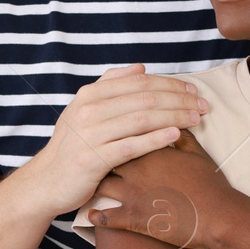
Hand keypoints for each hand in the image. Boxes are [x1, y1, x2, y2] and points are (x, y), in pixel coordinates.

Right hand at [28, 64, 209, 217]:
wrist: (47, 181)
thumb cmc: (72, 145)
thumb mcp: (83, 108)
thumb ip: (110, 85)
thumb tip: (139, 68)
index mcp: (90, 94)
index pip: (139, 82)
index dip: (169, 84)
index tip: (192, 90)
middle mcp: (89, 110)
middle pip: (144, 98)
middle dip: (178, 100)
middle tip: (202, 105)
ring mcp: (90, 134)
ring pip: (142, 119)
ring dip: (174, 116)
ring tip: (196, 118)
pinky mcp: (94, 160)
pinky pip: (132, 146)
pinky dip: (156, 138)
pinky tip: (176, 135)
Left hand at [87, 131, 231, 248]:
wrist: (218, 215)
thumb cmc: (210, 184)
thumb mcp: (197, 153)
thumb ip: (183, 136)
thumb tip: (176, 124)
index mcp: (151, 149)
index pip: (123, 134)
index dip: (113, 134)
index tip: (105, 134)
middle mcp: (136, 168)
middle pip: (106, 155)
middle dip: (98, 155)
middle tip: (91, 156)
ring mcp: (133, 193)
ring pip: (102, 184)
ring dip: (94, 184)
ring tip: (88, 184)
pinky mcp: (134, 218)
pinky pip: (106, 218)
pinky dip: (96, 216)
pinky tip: (89, 214)